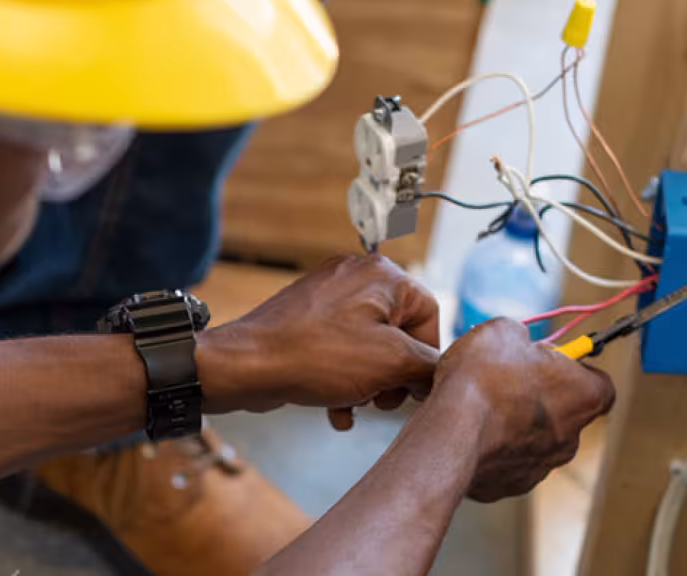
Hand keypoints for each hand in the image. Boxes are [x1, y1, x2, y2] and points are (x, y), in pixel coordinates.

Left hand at [197, 254, 439, 414]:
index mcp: (383, 275)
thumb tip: (442, 374)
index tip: (414, 389)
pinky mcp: (307, 318)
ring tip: (356, 404)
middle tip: (381, 400)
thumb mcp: (390, 364)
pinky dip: (345, 380)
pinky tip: (337, 411)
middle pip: (400, 333)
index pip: (429, 316)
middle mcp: (356, 277)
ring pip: (371, 347)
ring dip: (370, 382)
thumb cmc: (314, 357)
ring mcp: (329, 296)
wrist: (244, 367)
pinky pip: (342, 350)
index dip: (426, 359)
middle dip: (394, 375)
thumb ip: (429, 366)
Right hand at [427, 318, 614, 501]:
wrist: (449, 433)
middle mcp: (571, 437)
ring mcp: (542, 466)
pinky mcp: (512, 485)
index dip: (576, 371)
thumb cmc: (482, 381)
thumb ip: (521, 336)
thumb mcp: (503, 331)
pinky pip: (507, 461)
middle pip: (565, 413)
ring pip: (535, 439)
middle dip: (540, 397)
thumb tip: (516, 341)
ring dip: (515, 424)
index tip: (551, 361)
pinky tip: (471, 431)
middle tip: (508, 380)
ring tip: (482, 407)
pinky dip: (493, 447)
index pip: (601, 385)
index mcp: (583, 396)